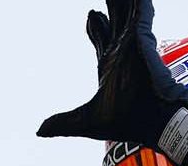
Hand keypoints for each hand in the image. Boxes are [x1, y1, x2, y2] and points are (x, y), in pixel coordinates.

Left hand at [37, 0, 187, 149]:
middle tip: (103, 0)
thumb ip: (63, 122)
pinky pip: (140, 10)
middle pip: (115, 21)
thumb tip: (39, 131)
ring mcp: (133, 43)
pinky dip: (138, 1)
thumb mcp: (85, 121)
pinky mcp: (142, 37)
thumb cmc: (126, 122)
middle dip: (110, 7)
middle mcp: (123, 52)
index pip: (101, 39)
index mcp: (110, 66)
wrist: (148, 121)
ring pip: (126, 11)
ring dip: (120, 0)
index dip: (95, 27)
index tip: (91, 15)